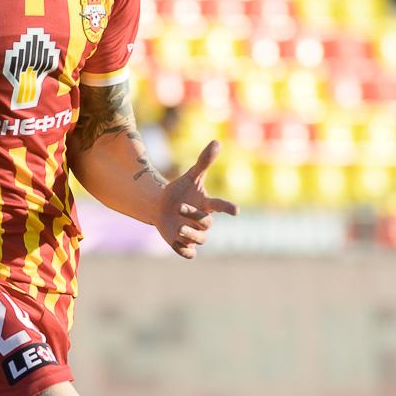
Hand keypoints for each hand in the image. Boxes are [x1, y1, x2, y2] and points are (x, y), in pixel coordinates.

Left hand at [157, 140, 238, 259]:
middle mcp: (203, 220)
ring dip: (191, 236)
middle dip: (195, 217)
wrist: (160, 207)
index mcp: (207, 205)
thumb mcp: (190, 176)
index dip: (228, 207)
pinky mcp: (184, 245)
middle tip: (180, 209)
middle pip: (206, 223)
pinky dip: (185, 251)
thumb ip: (204, 161)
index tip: (235, 210)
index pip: (220, 205)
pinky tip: (177, 243)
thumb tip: (217, 141)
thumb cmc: (179, 191)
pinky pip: (190, 253)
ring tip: (179, 230)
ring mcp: (194, 234)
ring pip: (200, 240)